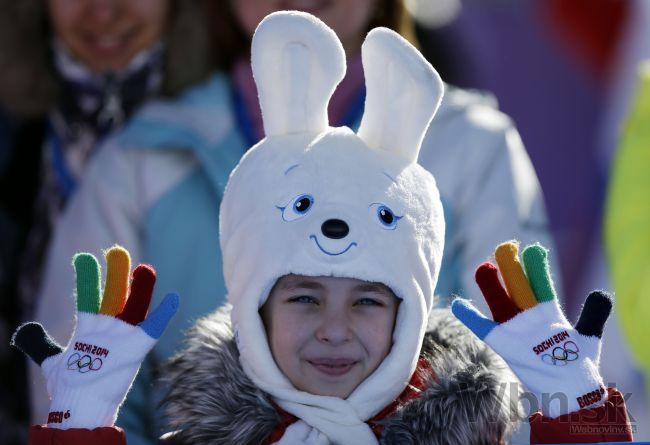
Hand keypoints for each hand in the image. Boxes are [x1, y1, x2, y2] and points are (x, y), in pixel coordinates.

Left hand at [12, 246, 177, 428]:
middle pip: (113, 295)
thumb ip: (41, 344)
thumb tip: (25, 330)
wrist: (82, 405)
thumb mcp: (52, 362)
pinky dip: (163, 314)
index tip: (84, 258)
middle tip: (116, 252)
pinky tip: (173, 299)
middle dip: (115, 274)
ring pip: (134, 307)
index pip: (89, 296)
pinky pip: (152, 328)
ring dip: (140, 289)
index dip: (86, 278)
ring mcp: (124, 336)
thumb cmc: (71, 384)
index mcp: (90, 327)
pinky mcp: (137, 348)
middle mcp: (109, 327)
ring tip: (144, 269)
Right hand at [452, 241, 611, 417]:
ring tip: (485, 267)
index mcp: (548, 310)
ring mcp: (513, 327)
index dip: (537, 268)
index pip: (541, 284)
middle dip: (512, 268)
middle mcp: (528, 315)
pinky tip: (459, 304)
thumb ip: (593, 314)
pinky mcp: (501, 342)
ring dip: (491, 285)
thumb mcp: (588, 336)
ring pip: (499, 301)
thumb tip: (600, 294)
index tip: (534, 251)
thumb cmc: (577, 362)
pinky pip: (482, 327)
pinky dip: (469, 317)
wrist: (567, 389)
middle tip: (506, 248)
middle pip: (518, 286)